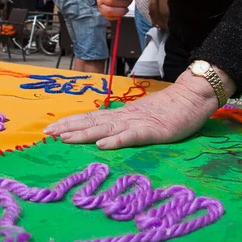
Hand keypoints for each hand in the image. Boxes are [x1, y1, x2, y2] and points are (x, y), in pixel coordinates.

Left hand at [43, 71, 218, 148]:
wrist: (193, 96)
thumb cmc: (171, 109)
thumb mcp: (143, 117)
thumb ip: (126, 124)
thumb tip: (105, 133)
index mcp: (123, 115)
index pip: (92, 118)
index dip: (71, 123)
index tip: (50, 129)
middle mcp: (126, 117)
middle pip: (93, 122)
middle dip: (69, 128)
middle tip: (47, 133)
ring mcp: (139, 123)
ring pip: (107, 128)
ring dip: (85, 133)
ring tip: (65, 138)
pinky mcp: (154, 130)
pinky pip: (133, 136)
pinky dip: (116, 140)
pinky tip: (102, 144)